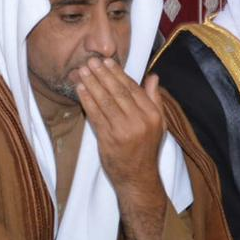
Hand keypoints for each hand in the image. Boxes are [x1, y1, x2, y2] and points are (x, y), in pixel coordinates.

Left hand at [76, 58, 165, 199]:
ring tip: (83, 71)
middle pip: (117, 92)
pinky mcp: (108, 139)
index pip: (133, 89)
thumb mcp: (159, 124)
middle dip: (103, 75)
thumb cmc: (146, 149)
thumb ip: (154, 99)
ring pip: (105, 101)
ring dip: (92, 84)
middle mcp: (139, 121)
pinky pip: (95, 115)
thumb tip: (153, 77)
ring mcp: (123, 130)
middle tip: (91, 61)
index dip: (118, 74)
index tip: (107, 62)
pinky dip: (87, 101)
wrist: (138, 178)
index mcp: (153, 115)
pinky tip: (80, 90)